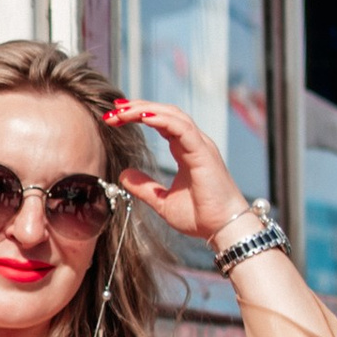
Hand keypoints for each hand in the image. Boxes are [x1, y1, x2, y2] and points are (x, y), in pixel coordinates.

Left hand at [104, 96, 251, 245]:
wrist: (223, 229)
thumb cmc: (200, 216)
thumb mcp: (162, 201)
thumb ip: (144, 187)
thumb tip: (124, 174)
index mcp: (186, 151)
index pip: (161, 122)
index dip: (138, 115)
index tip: (115, 117)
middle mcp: (194, 143)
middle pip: (165, 113)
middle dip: (138, 107)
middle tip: (113, 109)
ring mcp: (200, 145)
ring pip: (173, 115)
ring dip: (146, 110)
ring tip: (122, 111)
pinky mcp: (204, 152)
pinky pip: (182, 128)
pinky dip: (162, 120)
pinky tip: (143, 117)